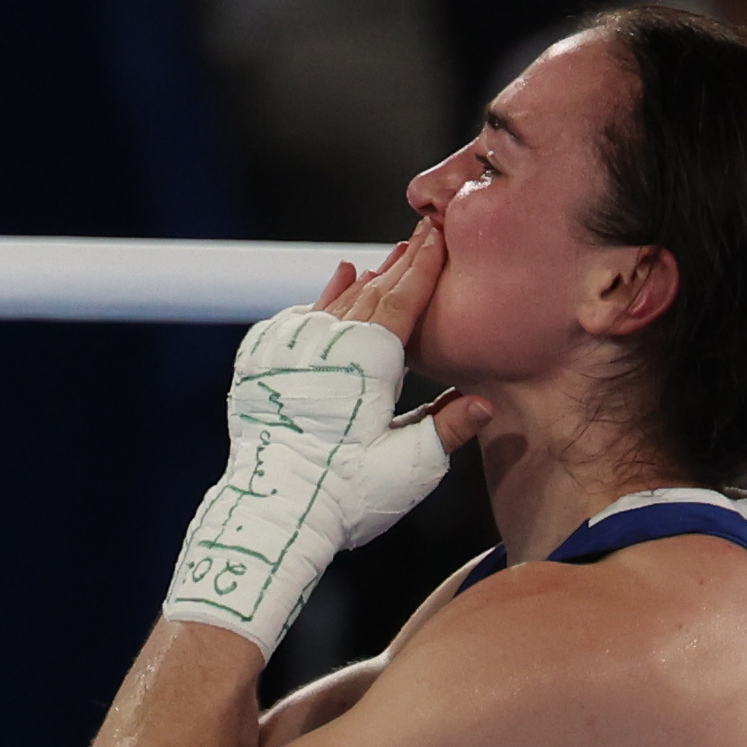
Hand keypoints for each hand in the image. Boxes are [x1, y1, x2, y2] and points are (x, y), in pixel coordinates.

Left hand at [161, 227, 491, 657]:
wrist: (271, 513)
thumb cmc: (347, 495)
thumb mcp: (410, 466)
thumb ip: (449, 429)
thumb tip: (486, 402)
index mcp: (368, 360)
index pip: (404, 298)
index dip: (425, 265)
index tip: (439, 233)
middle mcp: (326, 343)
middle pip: (370, 293)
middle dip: (398, 264)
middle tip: (420, 235)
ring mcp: (289, 351)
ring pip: (333, 303)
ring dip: (362, 282)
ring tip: (384, 263)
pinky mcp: (261, 365)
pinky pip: (296, 319)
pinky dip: (320, 301)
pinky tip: (333, 288)